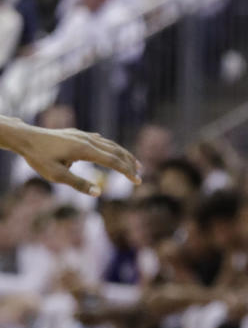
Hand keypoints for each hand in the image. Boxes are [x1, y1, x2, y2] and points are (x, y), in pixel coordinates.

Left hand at [14, 124, 140, 195]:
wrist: (26, 137)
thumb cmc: (39, 158)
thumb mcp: (57, 175)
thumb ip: (78, 184)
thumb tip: (98, 193)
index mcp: (85, 150)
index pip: (113, 161)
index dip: (127, 171)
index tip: (137, 181)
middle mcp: (87, 140)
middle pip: (115, 150)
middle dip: (129, 162)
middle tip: (140, 173)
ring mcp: (82, 135)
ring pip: (108, 143)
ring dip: (122, 153)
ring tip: (132, 162)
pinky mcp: (77, 134)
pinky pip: (99, 140)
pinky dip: (110, 147)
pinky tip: (111, 150)